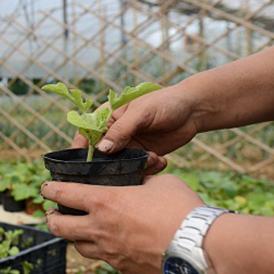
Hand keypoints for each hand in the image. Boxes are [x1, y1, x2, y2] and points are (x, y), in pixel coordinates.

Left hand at [41, 174, 203, 273]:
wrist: (202, 250)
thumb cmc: (182, 210)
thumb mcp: (158, 183)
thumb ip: (139, 182)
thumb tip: (136, 183)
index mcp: (103, 203)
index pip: (63, 194)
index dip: (50, 190)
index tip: (46, 188)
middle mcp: (99, 230)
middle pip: (59, 227)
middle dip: (51, 218)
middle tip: (54, 213)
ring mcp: (110, 253)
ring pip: (78, 247)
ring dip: (75, 237)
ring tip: (79, 229)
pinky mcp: (124, 269)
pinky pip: (103, 260)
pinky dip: (101, 251)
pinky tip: (110, 245)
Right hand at [71, 87, 199, 174]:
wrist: (193, 110)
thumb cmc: (164, 103)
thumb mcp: (141, 113)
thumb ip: (121, 131)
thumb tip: (101, 150)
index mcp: (107, 118)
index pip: (85, 135)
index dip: (80, 151)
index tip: (83, 166)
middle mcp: (114, 134)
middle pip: (100, 156)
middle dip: (109, 165)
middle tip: (122, 170)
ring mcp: (128, 147)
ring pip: (119, 166)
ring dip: (133, 167)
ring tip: (152, 158)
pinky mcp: (142, 157)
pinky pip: (137, 169)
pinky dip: (147, 169)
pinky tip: (161, 160)